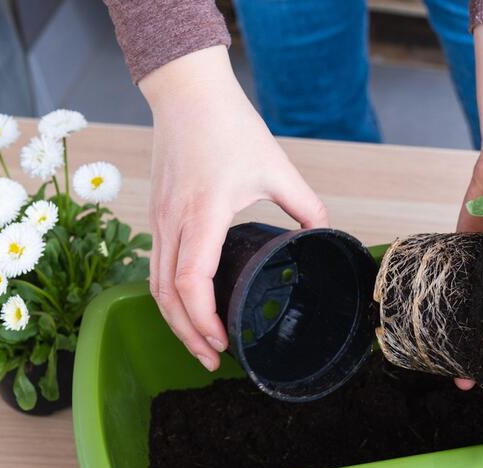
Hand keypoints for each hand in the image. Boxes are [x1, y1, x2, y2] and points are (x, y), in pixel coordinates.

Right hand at [140, 46, 327, 371]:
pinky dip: (169, 295)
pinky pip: (155, 265)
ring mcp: (159, 219)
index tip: (223, 343)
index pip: (191, 283)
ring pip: (154, 284)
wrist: (186, 91)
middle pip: (166, 296)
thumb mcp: (277, 167)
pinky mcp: (156, 214)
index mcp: (202, 215)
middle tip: (213, 360)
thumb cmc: (229, 125)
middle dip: (187, 335)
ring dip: (175, 319)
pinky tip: (189, 308)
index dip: (203, 321)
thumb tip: (327, 234)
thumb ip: (307, 205)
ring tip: (201, 344)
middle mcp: (173, 222)